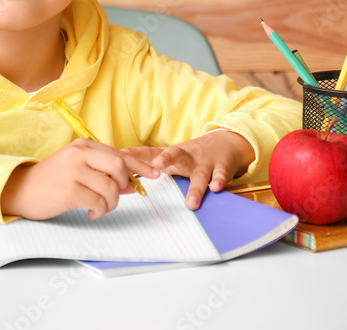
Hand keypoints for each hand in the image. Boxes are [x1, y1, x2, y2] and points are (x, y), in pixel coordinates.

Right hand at [0, 139, 158, 220]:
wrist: (20, 190)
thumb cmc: (51, 181)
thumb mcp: (77, 169)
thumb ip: (103, 173)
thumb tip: (133, 184)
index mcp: (82, 146)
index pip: (119, 153)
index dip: (141, 164)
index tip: (155, 173)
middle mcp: (79, 154)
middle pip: (119, 166)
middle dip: (124, 183)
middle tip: (116, 194)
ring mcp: (74, 171)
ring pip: (111, 187)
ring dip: (112, 202)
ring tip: (100, 207)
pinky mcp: (70, 191)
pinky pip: (99, 202)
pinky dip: (101, 210)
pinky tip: (92, 212)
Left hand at [123, 130, 254, 209]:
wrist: (225, 143)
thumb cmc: (191, 154)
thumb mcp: (170, 155)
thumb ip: (149, 161)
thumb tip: (122, 170)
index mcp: (172, 154)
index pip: (151, 153)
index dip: (137, 154)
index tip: (122, 156)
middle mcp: (187, 156)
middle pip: (175, 154)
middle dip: (166, 158)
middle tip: (157, 165)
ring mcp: (204, 162)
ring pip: (199, 174)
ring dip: (195, 188)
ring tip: (190, 203)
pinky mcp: (221, 168)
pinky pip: (220, 176)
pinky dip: (219, 181)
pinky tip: (215, 188)